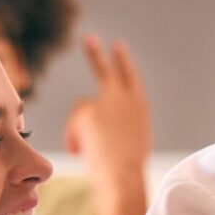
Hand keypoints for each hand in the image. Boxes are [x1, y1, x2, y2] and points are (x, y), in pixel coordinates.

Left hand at [65, 34, 151, 193]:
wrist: (123, 176)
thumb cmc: (129, 168)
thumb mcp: (131, 141)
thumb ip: (118, 125)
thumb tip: (93, 125)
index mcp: (140, 105)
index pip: (131, 76)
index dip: (123, 62)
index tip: (118, 46)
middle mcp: (125, 97)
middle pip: (107, 70)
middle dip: (96, 54)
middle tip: (88, 39)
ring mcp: (106, 101)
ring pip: (83, 107)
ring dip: (79, 126)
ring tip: (82, 149)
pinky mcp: (88, 109)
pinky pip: (73, 123)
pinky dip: (73, 139)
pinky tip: (79, 152)